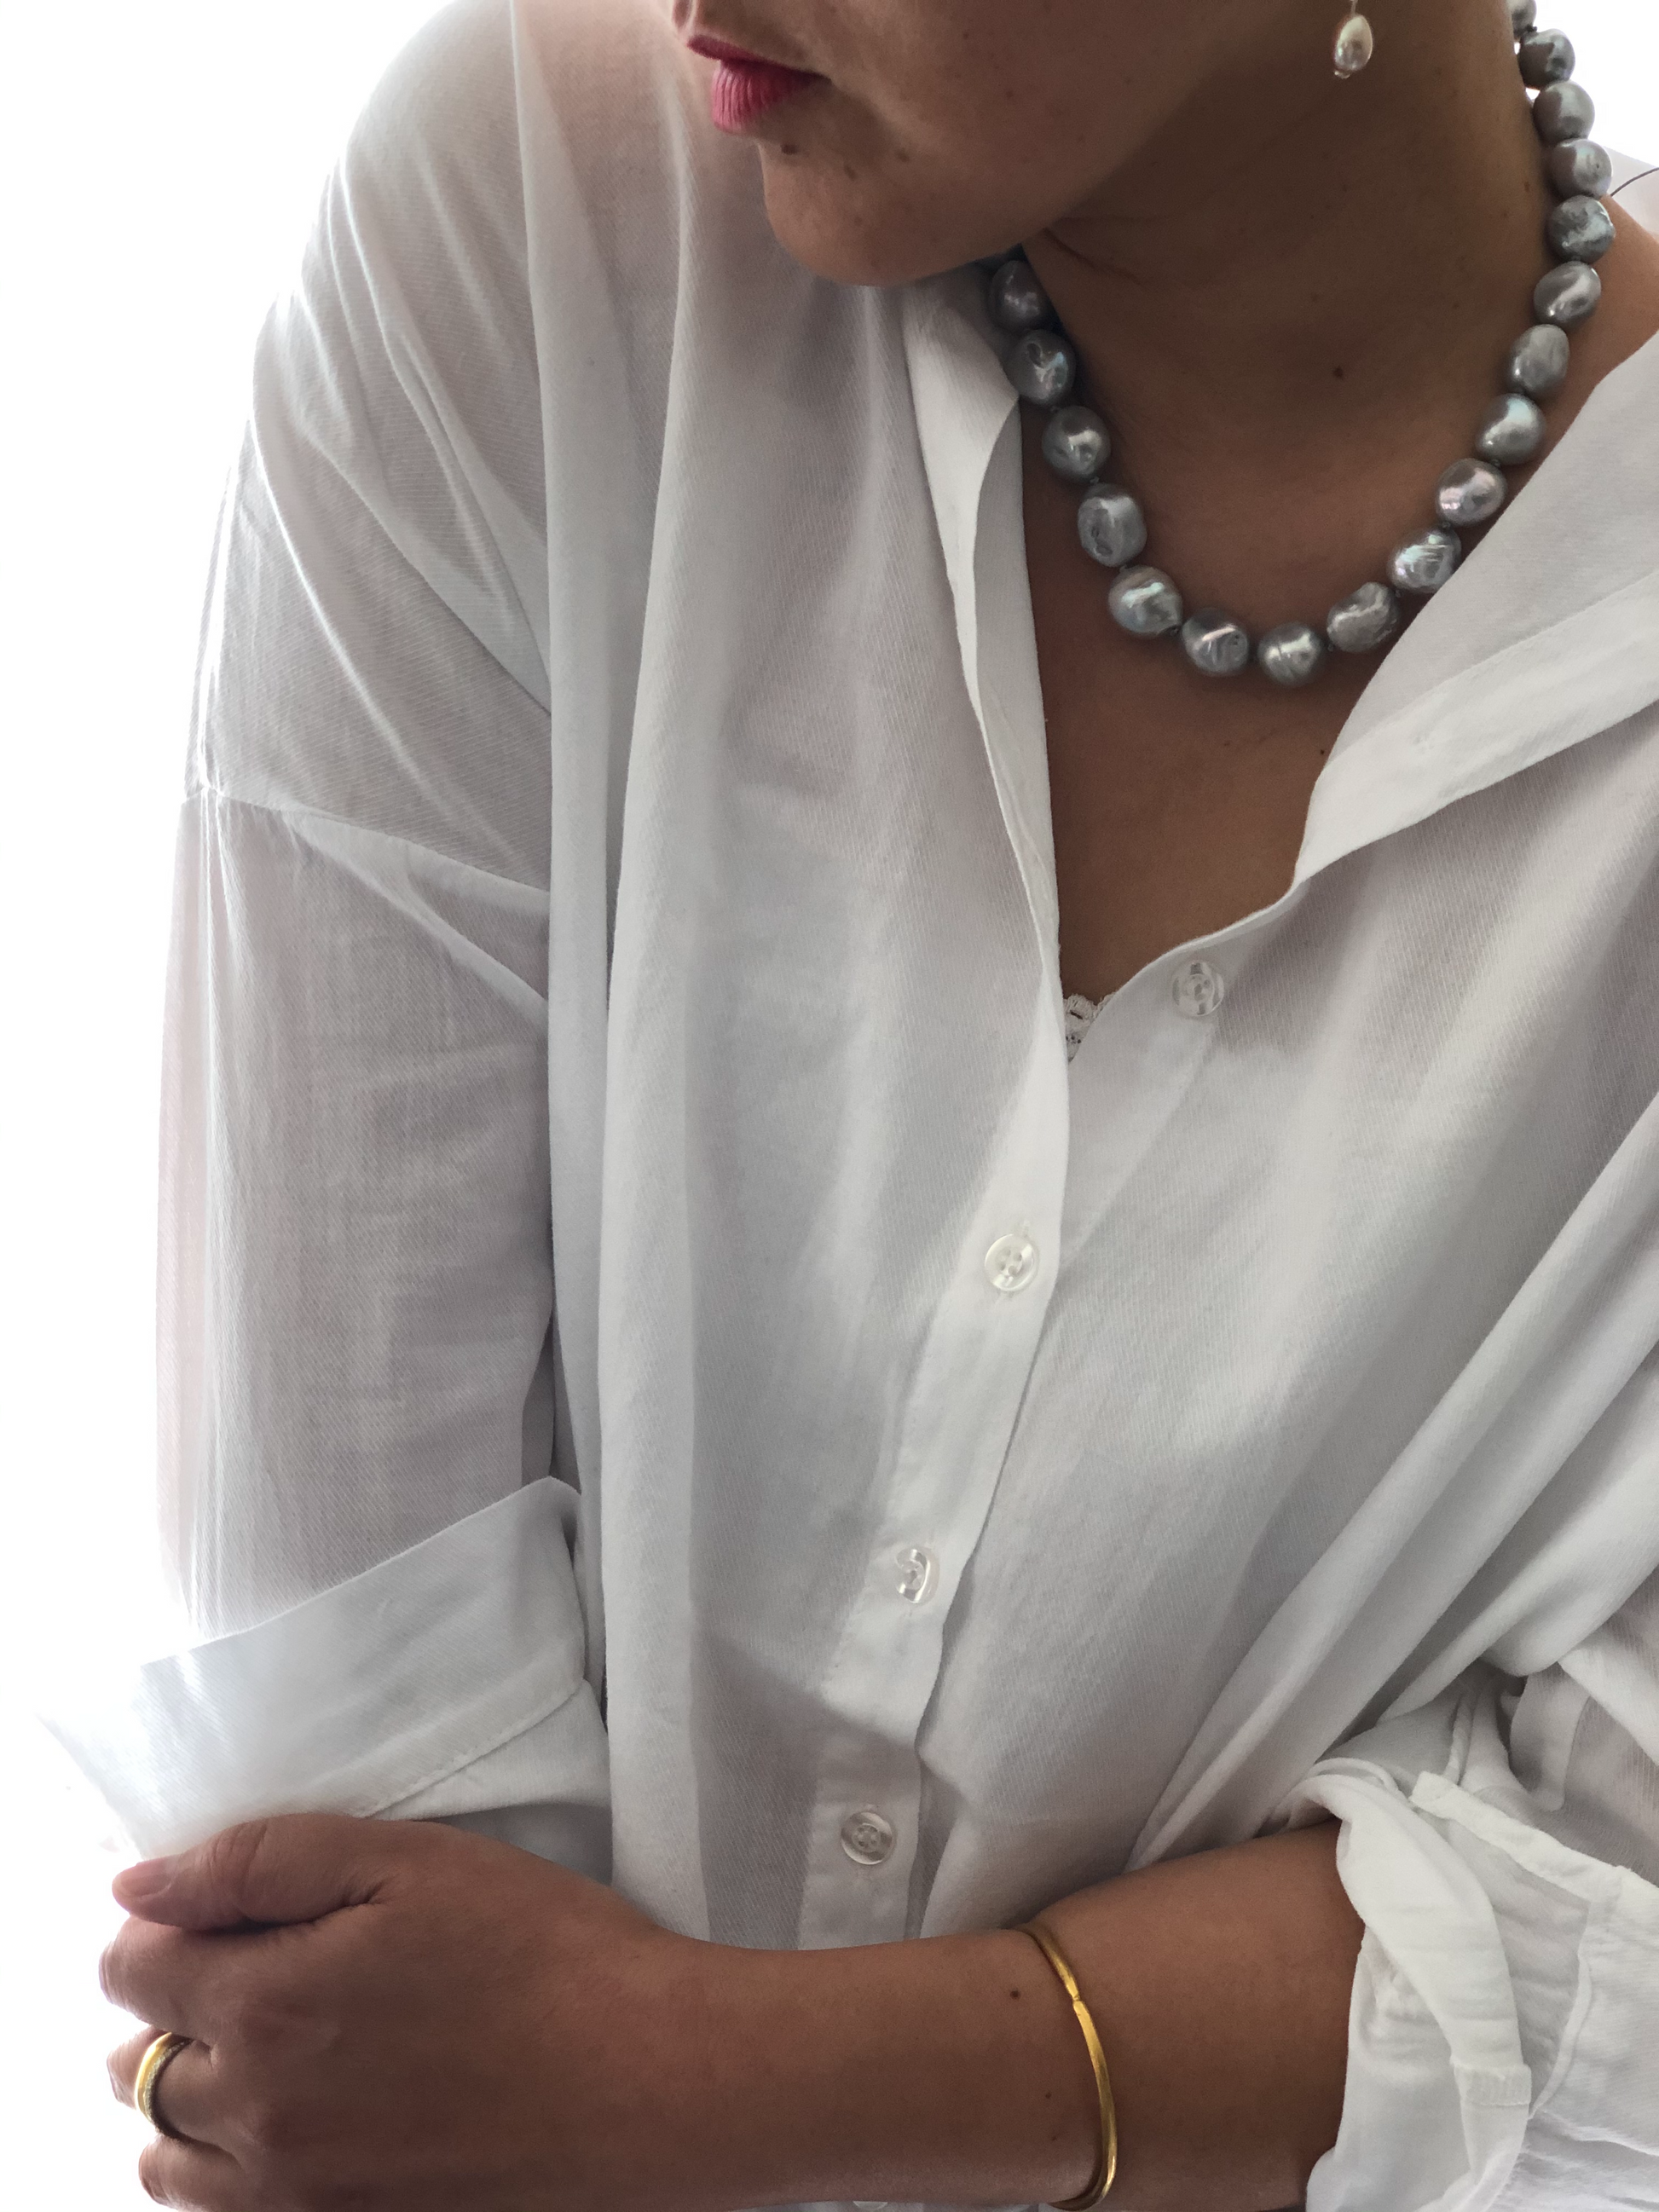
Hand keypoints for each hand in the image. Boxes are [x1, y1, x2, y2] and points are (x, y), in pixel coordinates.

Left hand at [102, 1814, 718, 2211]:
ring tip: (265, 2055)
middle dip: (172, 2013)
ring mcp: (295, 2195)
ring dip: (188, 2103)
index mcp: (264, 2005)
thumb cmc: (541, 1953)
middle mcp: (256, 2116)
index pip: (132, 1971)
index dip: (164, 1927)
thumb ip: (259, 1863)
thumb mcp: (406, 1859)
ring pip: (168, 2164)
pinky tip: (297, 2125)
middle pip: (137, 2070)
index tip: (215, 1913)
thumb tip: (138, 1887)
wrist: (645, 2077)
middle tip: (252, 1973)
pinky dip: (233, 2173)